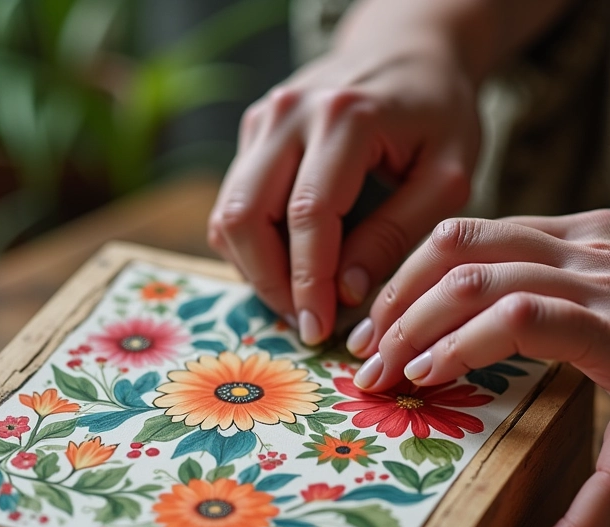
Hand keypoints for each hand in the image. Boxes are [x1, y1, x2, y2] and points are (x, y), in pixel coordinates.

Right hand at [208, 30, 478, 344]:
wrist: (408, 49)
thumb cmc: (438, 113)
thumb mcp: (447, 175)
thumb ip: (396, 234)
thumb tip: (344, 291)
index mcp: (345, 117)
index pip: (308, 216)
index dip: (308, 282)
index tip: (318, 329)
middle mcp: (289, 113)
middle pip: (246, 216)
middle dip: (270, 283)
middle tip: (303, 321)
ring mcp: (262, 120)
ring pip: (228, 214)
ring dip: (254, 269)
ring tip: (295, 298)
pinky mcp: (251, 133)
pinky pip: (231, 204)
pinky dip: (249, 246)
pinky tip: (284, 265)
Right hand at [347, 210, 609, 526]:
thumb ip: (585, 524)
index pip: (515, 320)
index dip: (452, 347)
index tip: (412, 382)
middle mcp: (597, 275)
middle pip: (473, 279)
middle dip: (407, 324)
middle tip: (369, 370)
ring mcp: (588, 239)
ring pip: (467, 240)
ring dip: (408, 285)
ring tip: (373, 329)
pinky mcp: (578, 224)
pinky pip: (487, 227)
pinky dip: (435, 260)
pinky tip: (413, 295)